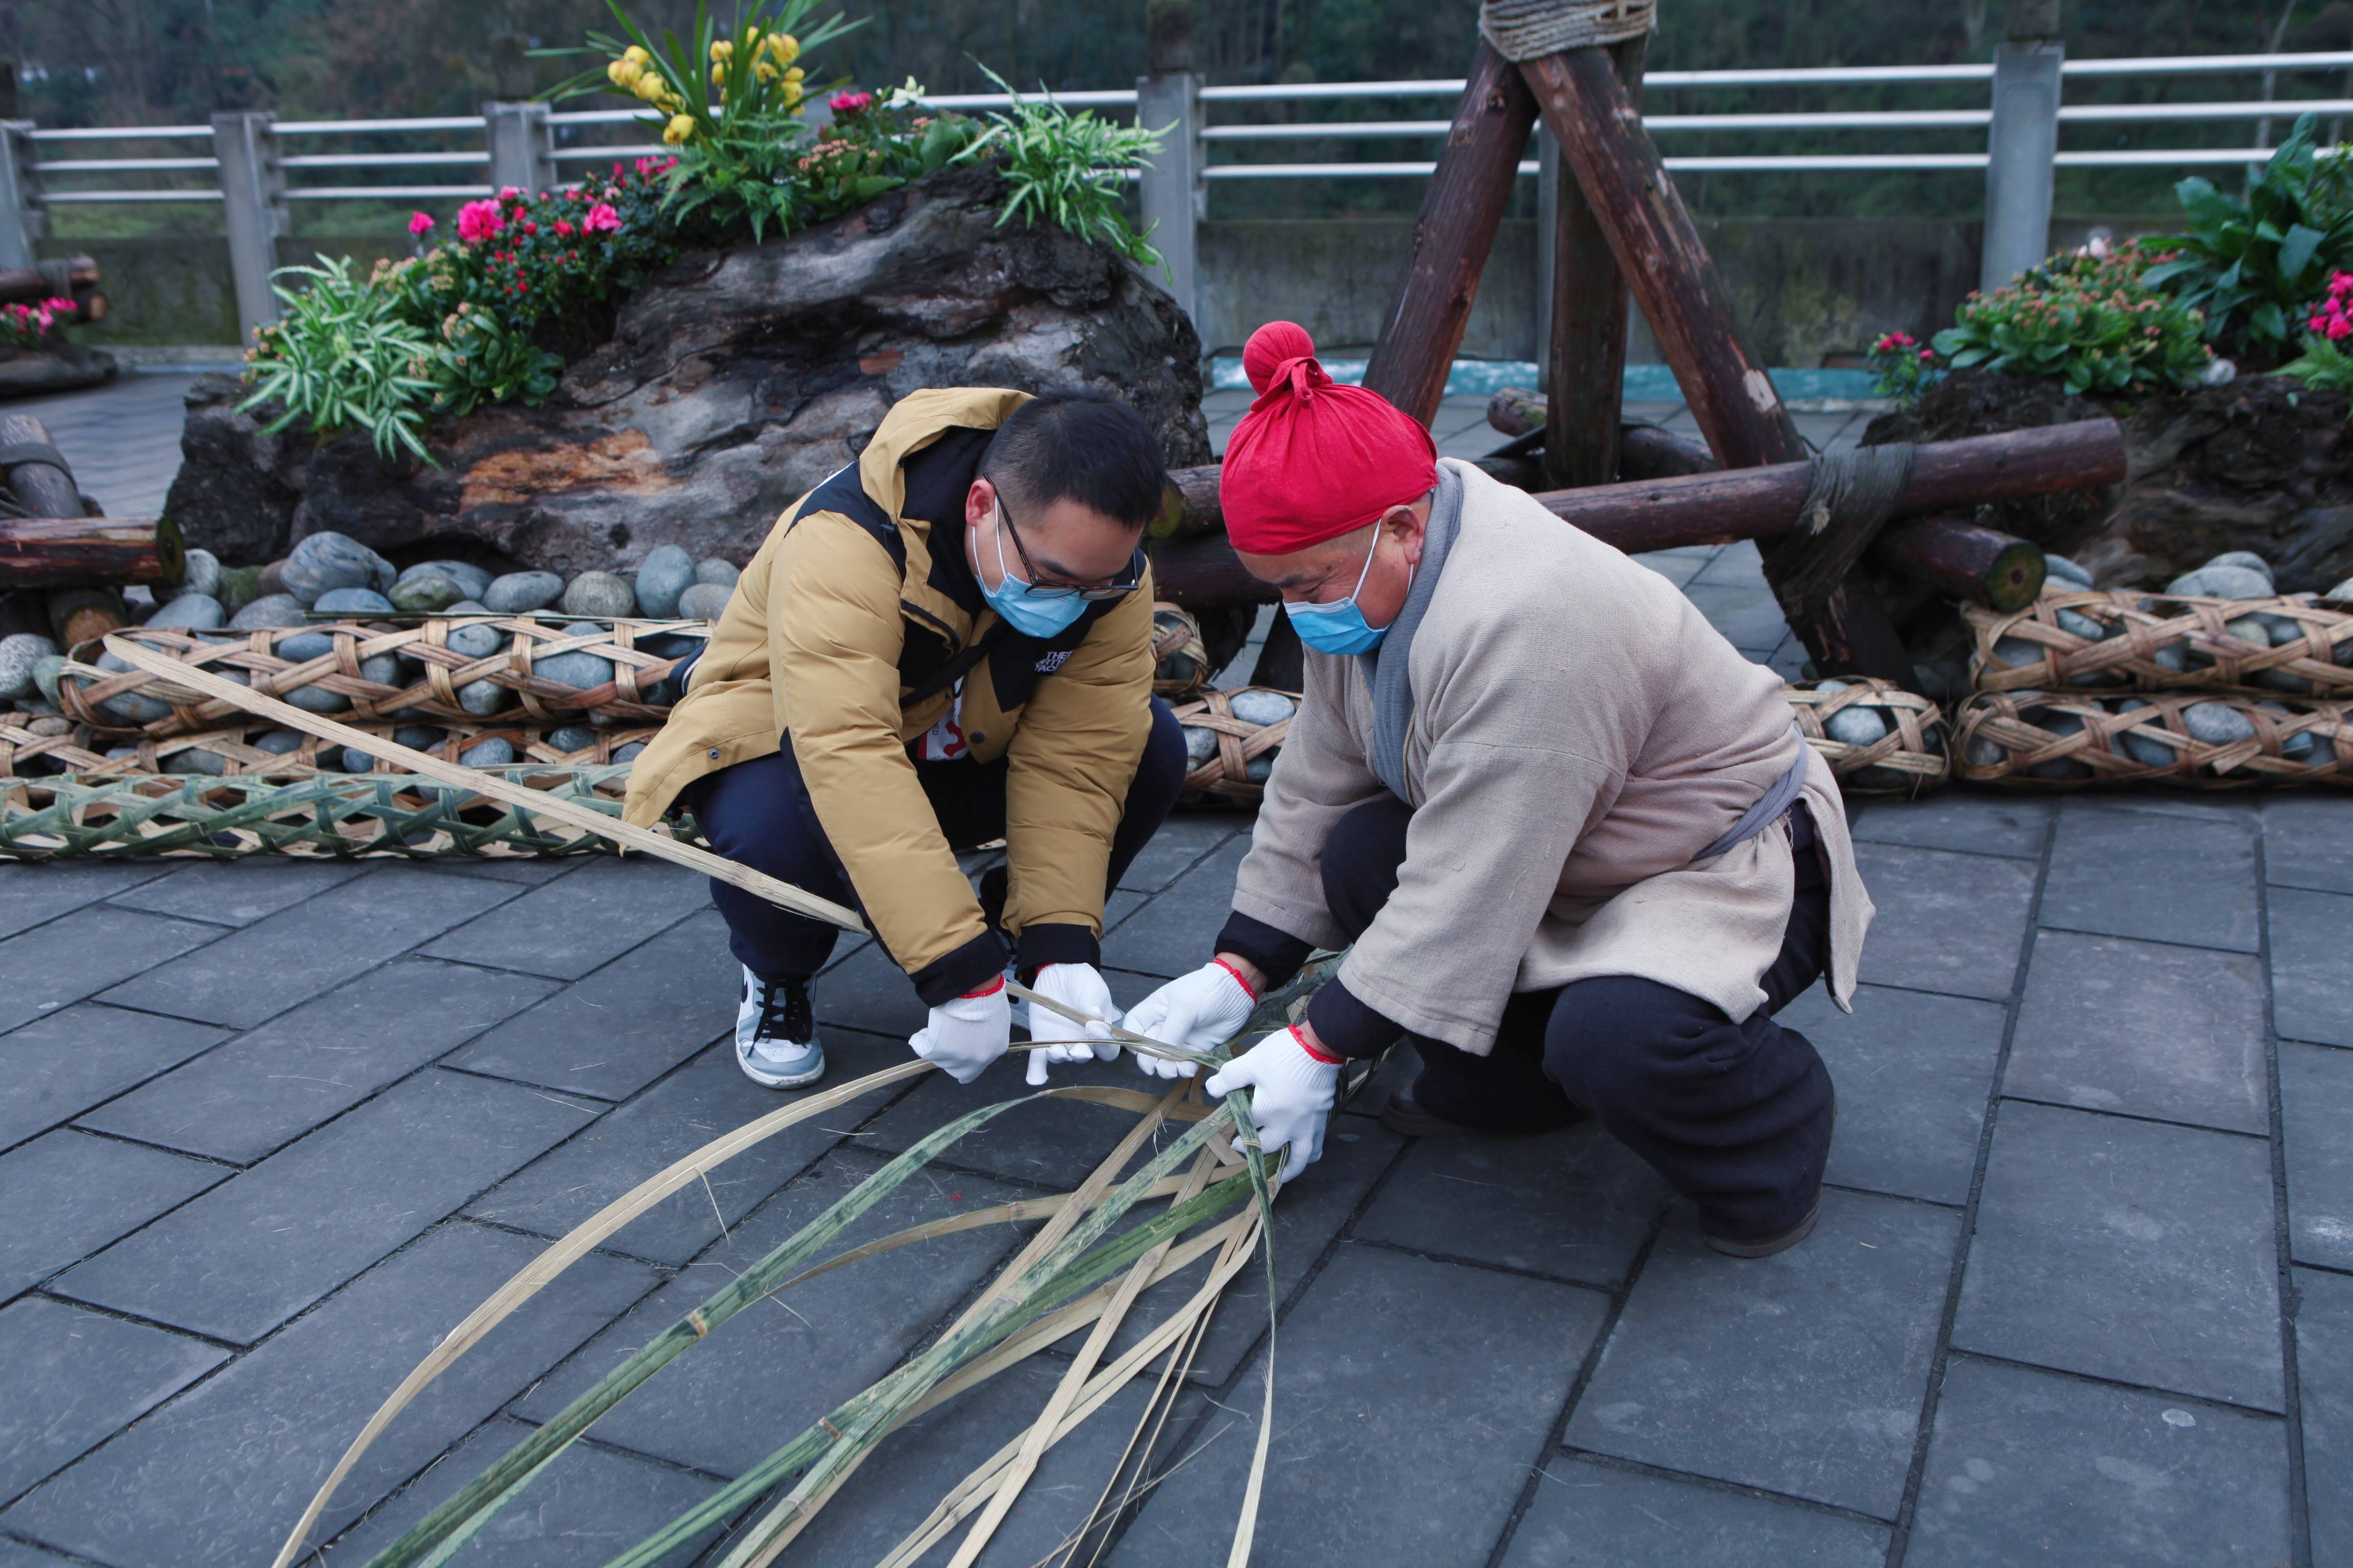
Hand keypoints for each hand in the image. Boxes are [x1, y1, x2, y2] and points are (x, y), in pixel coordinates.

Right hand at [910, 977, 1010, 1083]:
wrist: (974, 990)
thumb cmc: (986, 996)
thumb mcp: (995, 1019)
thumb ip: (986, 1034)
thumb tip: (974, 1035)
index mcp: (995, 1049)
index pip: (978, 1067)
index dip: (966, 1064)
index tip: (959, 1059)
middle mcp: (977, 1059)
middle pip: (957, 1068)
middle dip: (950, 1057)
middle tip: (944, 1041)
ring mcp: (958, 1058)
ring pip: (940, 1059)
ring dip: (934, 1045)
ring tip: (932, 1029)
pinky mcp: (938, 1051)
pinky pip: (923, 1050)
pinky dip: (918, 1042)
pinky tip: (918, 1035)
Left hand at [1022, 963, 1122, 1086]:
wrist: (1061, 971)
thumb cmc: (1083, 982)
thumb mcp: (1092, 990)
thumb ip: (1093, 1006)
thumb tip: (1096, 1017)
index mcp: (1100, 1033)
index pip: (1108, 1050)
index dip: (1105, 1045)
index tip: (1096, 1030)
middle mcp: (1082, 1043)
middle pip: (1084, 1057)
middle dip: (1081, 1054)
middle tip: (1078, 1049)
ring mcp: (1062, 1043)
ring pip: (1062, 1057)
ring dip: (1059, 1056)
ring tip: (1055, 1050)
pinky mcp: (1043, 1039)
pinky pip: (1039, 1059)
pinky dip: (1037, 1071)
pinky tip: (1034, 1079)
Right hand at [1122, 958, 1258, 1079]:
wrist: (1237, 992)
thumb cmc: (1206, 990)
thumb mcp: (1184, 1007)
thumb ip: (1170, 1032)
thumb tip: (1159, 1055)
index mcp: (1155, 1009)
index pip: (1133, 1028)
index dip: (1132, 1042)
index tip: (1139, 1052)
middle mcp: (1164, 1025)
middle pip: (1147, 1049)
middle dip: (1151, 1061)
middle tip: (1158, 1067)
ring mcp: (1180, 1037)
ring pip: (1165, 1060)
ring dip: (1168, 1068)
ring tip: (1179, 1068)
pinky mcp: (1196, 1048)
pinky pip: (1184, 1064)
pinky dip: (1185, 1069)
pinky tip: (1191, 1067)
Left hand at [1202, 1025, 1340, 1175]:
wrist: (1320, 1047)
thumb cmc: (1283, 1054)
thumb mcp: (1251, 1061)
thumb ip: (1229, 1077)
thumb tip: (1211, 1089)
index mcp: (1266, 1112)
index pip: (1246, 1125)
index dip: (1235, 1125)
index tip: (1229, 1124)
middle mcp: (1287, 1125)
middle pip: (1268, 1146)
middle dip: (1252, 1148)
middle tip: (1240, 1145)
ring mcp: (1307, 1126)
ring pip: (1298, 1158)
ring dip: (1286, 1170)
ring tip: (1278, 1177)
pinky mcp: (1321, 1120)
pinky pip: (1317, 1147)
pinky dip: (1310, 1156)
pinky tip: (1306, 1156)